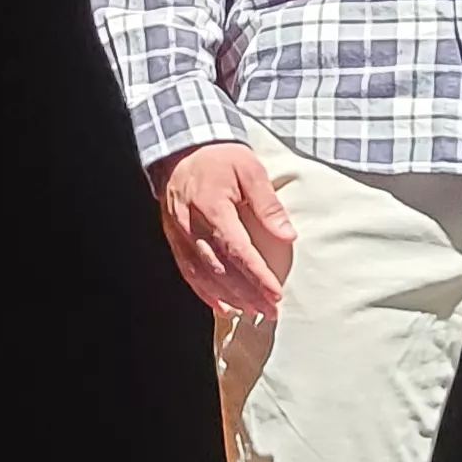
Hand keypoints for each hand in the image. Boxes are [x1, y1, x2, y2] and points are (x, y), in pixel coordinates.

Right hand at [155, 140, 295, 315]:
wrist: (181, 150)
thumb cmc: (220, 157)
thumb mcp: (250, 169)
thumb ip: (267, 204)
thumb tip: (288, 235)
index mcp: (213, 207)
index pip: (238, 249)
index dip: (257, 276)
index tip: (276, 294)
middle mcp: (192, 225)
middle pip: (221, 268)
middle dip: (247, 293)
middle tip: (270, 310)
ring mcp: (179, 235)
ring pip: (203, 275)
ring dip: (229, 297)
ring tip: (251, 312)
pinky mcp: (174, 240)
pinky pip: (188, 272)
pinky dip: (205, 293)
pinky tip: (222, 306)